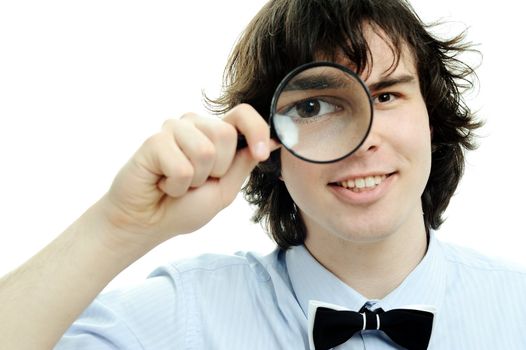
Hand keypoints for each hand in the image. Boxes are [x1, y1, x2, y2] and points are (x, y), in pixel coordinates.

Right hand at [98, 104, 275, 248]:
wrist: (148, 222)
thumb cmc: (184, 207)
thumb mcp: (225, 190)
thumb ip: (243, 163)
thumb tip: (272, 141)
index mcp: (215, 134)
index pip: (243, 114)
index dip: (257, 129)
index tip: (262, 154)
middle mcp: (195, 126)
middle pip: (225, 134)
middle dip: (217, 170)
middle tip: (196, 181)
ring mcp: (173, 130)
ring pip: (205, 151)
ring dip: (195, 180)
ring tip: (178, 183)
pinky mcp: (154, 142)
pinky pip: (182, 167)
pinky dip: (175, 186)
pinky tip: (162, 184)